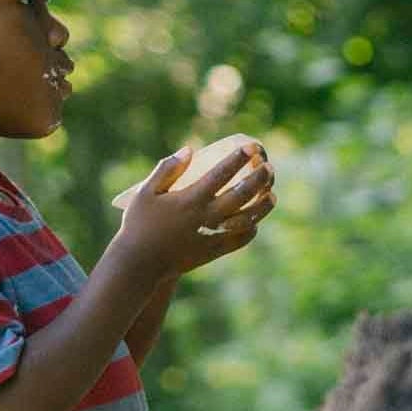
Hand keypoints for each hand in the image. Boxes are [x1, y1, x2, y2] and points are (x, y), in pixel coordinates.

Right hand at [112, 143, 273, 278]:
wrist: (141, 262)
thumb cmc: (139, 223)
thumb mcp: (146, 192)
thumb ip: (167, 169)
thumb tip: (189, 150)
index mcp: (190, 199)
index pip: (220, 174)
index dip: (237, 159)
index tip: (250, 147)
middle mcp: (207, 216)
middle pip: (242, 194)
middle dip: (258, 179)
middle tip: (268, 167)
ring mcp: (214, 235)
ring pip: (249, 218)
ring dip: (263, 205)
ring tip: (271, 193)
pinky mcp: (216, 251)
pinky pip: (242, 238)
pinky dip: (252, 227)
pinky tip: (255, 219)